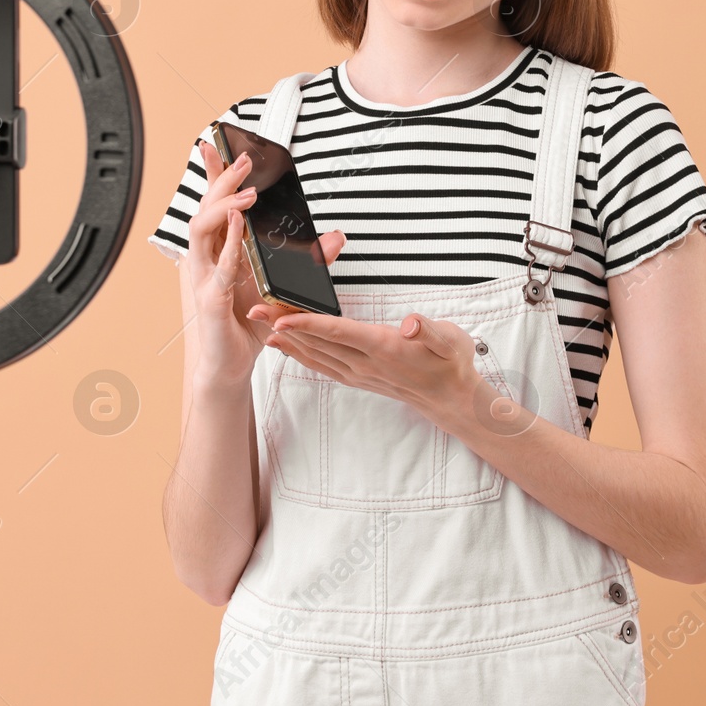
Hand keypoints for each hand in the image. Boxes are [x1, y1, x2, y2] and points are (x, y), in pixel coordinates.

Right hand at [186, 137, 347, 382]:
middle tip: (243, 160)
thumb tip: (336, 237)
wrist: (232, 365)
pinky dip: (227, 248)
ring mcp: (205, 279)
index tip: (215, 143)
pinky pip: (216, 270)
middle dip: (221, 181)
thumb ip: (308, 260)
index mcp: (220, 251)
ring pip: (201, 232)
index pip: (214, 205)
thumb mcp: (286, 287)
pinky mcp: (210, 302)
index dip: (213, 174)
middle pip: (205, 209)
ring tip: (247, 195)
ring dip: (223, 208)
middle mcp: (206, 260)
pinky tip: (238, 231)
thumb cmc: (251, 324)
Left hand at [252, 309, 487, 427]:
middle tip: (254, 307)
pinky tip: (284, 343)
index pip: (339, 332)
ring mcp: (358, 372)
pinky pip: (321, 364)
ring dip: (286, 337)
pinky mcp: (356, 377)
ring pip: (315, 352)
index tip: (283, 315)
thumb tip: (411, 322)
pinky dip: (299, 352)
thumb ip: (430, 331)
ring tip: (260, 320)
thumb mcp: (451, 341)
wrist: (451, 397)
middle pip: (317, 340)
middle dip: (283, 324)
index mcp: (383, 347)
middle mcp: (365, 362)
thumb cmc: (451, 363)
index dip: (309, 323)